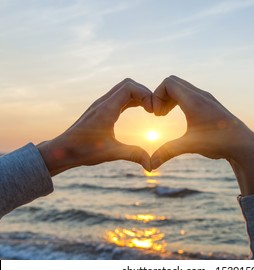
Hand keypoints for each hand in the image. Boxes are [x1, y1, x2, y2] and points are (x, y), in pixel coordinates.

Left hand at [37, 78, 152, 175]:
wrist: (61, 151)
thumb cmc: (83, 151)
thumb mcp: (111, 153)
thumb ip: (133, 155)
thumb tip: (151, 166)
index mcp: (106, 109)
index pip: (129, 87)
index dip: (145, 94)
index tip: (153, 111)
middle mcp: (103, 103)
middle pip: (128, 84)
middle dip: (145, 93)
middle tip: (154, 109)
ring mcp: (102, 105)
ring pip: (124, 89)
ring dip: (139, 95)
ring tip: (150, 110)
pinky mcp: (101, 110)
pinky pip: (120, 97)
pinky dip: (133, 100)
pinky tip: (141, 110)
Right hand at [151, 75, 253, 194]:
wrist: (243, 144)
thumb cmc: (218, 143)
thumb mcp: (190, 146)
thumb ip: (168, 152)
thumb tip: (151, 165)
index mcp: (193, 100)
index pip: (168, 83)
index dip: (156, 96)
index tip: (156, 115)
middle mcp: (200, 95)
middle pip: (173, 82)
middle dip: (161, 96)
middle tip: (159, 115)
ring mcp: (207, 98)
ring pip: (182, 87)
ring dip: (170, 98)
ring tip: (165, 115)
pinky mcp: (210, 104)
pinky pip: (189, 93)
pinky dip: (179, 100)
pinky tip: (180, 117)